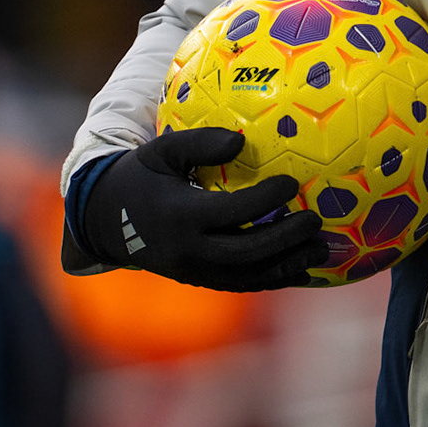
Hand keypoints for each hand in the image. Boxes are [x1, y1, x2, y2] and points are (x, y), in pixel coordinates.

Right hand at [78, 127, 326, 290]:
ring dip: (287, 265)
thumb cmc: (141, 176)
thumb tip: (241, 142)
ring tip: (321, 251)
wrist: (106, 221)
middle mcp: (188, 250)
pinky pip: (242, 284)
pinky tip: (301, 269)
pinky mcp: (200, 279)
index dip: (265, 200)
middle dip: (285, 239)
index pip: (230, 211)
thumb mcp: (162, 150)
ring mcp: (195, 270)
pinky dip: (273, 279)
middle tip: (315, 221)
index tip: (292, 183)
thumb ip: (200, 142)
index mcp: (179, 215)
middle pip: (246, 252)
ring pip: (248, 276)